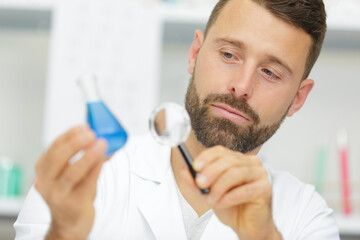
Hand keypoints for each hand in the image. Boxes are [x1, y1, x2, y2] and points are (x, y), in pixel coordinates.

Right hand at [34, 124, 106, 239]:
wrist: (71, 224)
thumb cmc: (73, 194)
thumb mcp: (74, 174)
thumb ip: (85, 157)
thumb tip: (103, 140)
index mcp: (44, 171)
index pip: (53, 148)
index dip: (69, 135)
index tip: (84, 127)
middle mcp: (47, 183)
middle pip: (57, 159)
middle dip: (74, 143)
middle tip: (91, 134)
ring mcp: (59, 195)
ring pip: (71, 173)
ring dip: (88, 156)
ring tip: (101, 144)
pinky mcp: (74, 205)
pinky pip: (86, 184)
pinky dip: (95, 169)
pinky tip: (103, 159)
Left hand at [182, 145, 281, 239]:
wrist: (247, 225)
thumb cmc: (232, 206)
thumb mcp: (209, 193)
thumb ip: (197, 182)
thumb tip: (185, 170)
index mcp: (237, 159)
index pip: (221, 151)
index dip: (207, 157)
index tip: (195, 167)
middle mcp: (251, 163)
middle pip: (228, 160)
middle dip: (211, 172)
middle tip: (200, 183)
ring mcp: (260, 174)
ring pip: (235, 174)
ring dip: (219, 187)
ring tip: (210, 199)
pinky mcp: (265, 189)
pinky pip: (245, 190)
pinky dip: (229, 197)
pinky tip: (221, 203)